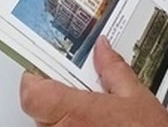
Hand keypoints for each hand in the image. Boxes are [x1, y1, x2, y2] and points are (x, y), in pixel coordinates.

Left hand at [19, 36, 167, 126]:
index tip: (46, 68)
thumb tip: (103, 49)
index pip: (31, 93)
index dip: (35, 78)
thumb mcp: (136, 96)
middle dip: (57, 96)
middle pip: (40, 110)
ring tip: (93, 112)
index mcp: (74, 113)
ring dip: (65, 117)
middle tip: (78, 87)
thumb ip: (114, 69)